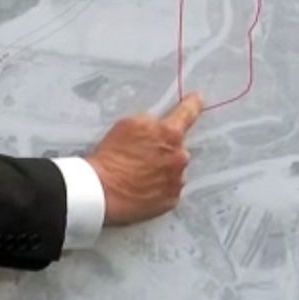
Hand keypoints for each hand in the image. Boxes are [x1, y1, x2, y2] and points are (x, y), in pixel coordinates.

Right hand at [85, 93, 202, 225]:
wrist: (102, 190)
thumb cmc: (111, 156)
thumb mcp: (128, 124)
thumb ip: (151, 121)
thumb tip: (159, 124)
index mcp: (170, 134)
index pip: (187, 113)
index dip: (192, 104)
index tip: (197, 99)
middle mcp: (179, 157)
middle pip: (178, 147)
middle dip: (165, 149)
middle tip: (143, 156)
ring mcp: (177, 181)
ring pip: (174, 170)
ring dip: (163, 169)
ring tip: (139, 175)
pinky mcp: (171, 200)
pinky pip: (169, 189)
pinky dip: (159, 187)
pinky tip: (143, 187)